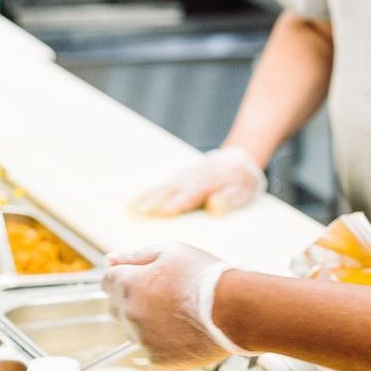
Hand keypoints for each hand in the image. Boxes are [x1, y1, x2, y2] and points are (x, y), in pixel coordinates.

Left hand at [103, 243, 254, 369]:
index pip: (108, 280)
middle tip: (166, 294)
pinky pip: (153, 350)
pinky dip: (164, 342)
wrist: (237, 309)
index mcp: (129, 285)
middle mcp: (130, 315)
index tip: (145, 277)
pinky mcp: (160, 360)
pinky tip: (186, 330)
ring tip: (182, 313)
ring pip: (135, 330)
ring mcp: (143, 340)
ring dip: (149, 322)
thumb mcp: (174, 251)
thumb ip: (137, 255)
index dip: (126, 275)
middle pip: (118, 307)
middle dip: (134, 299)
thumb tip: (110, 259)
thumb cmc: (208, 277)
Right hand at [130, 146, 265, 218]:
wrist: (239, 158)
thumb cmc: (241, 180)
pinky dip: (147, 191)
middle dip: (152, 200)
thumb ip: (229, 198)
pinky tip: (133, 201)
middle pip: (170, 190)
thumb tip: (213, 207)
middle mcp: (192, 178)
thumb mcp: (243, 190)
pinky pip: (161, 185)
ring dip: (145, 196)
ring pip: (162, 186)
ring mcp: (184, 176)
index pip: (189, 195)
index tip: (160, 212)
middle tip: (134, 211)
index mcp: (207, 183)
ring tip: (128, 207)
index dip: (175, 203)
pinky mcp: (179, 177)